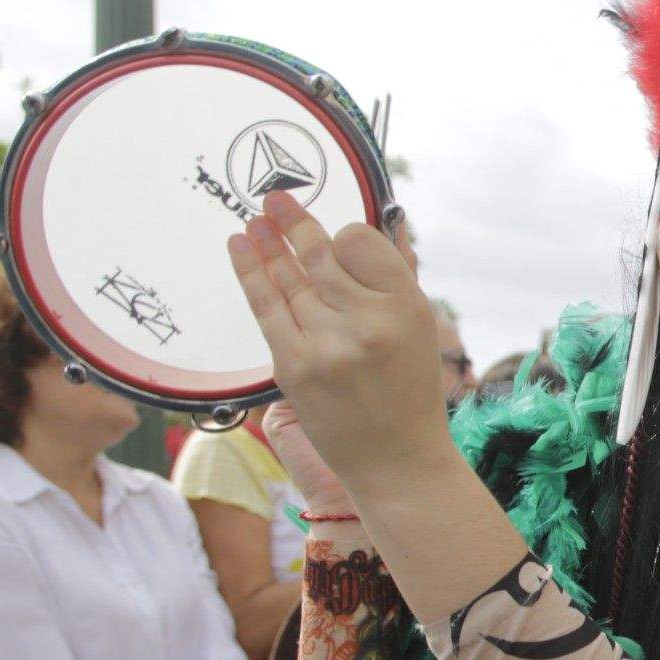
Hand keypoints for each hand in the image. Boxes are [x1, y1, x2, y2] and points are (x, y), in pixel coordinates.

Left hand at [228, 194, 451, 501]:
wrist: (396, 461)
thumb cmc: (409, 394)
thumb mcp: (419, 329)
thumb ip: (398, 276)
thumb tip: (389, 223)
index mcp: (408, 306)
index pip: (362, 244)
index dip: (344, 235)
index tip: (335, 233)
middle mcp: (369, 321)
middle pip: (320, 257)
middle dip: (294, 223)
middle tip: (275, 198)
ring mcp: (328, 344)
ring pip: (289, 279)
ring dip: (267, 243)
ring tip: (255, 219)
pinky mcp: (294, 366)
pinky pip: (267, 307)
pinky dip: (250, 273)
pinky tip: (240, 247)